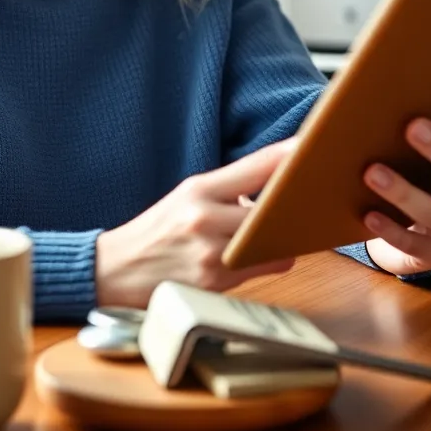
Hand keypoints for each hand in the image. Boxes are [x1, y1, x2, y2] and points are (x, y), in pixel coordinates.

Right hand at [95, 139, 296, 307]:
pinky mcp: (215, 284)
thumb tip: (275, 188)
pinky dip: (264, 262)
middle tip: (303, 205)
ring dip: (280, 241)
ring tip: (273, 236)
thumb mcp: (186, 197)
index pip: (256, 165)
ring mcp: (211, 252)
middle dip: (290, 209)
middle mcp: (205, 217)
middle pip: (272, 209)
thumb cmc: (156, 232)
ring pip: (273, 243)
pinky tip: (254, 258)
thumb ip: (229, 190)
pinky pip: (260, 269)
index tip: (314, 147)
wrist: (116, 271)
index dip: (289, 156)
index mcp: (199, 188)